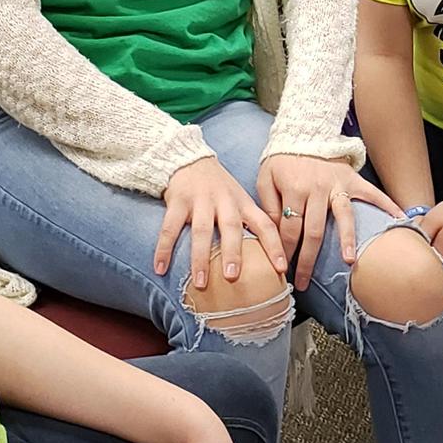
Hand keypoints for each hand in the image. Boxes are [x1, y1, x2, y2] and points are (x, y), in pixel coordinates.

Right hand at [154, 157, 287, 291]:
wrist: (189, 159)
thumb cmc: (219, 189)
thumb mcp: (240, 201)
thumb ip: (250, 224)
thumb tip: (267, 261)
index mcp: (244, 203)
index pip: (265, 225)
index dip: (275, 246)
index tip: (282, 270)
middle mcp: (225, 202)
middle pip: (231, 228)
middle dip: (233, 253)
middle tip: (233, 277)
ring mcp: (200, 200)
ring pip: (201, 231)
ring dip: (200, 258)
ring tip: (200, 282)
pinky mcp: (177, 200)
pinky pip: (169, 228)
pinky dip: (164, 249)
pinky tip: (160, 269)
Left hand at [258, 155, 401, 289]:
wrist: (304, 132)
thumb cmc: (282, 160)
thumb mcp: (266, 179)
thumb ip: (269, 206)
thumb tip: (274, 236)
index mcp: (293, 189)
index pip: (289, 229)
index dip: (285, 251)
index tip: (283, 271)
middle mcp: (317, 189)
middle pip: (313, 231)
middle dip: (308, 260)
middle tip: (303, 282)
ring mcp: (338, 185)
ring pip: (343, 216)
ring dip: (346, 239)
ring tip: (349, 260)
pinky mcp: (353, 180)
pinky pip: (372, 194)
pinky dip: (387, 206)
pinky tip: (399, 220)